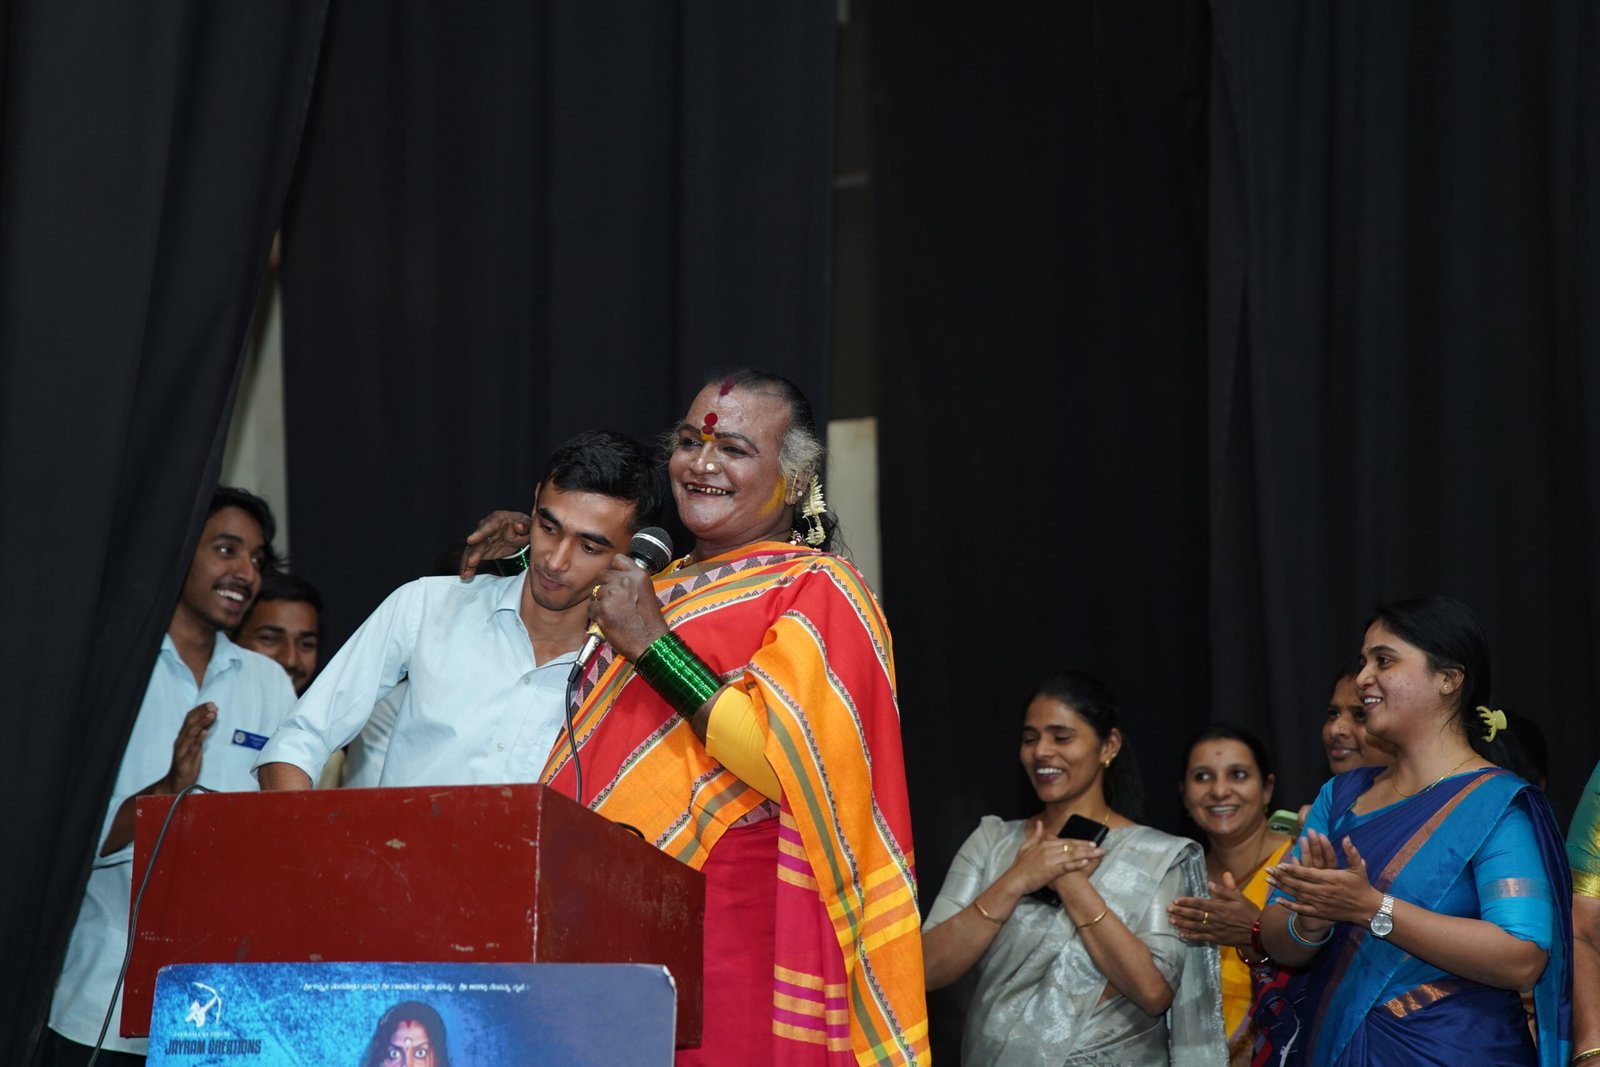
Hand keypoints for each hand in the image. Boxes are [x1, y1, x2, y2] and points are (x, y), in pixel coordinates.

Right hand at [161, 702, 215, 793]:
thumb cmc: (187, 763)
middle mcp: (180, 742)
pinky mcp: (184, 762)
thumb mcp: (196, 746)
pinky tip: (205, 733)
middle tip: (213, 707)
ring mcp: (181, 752)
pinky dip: (198, 740)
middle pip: (190, 723)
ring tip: (211, 715)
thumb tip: (210, 718)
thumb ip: (201, 733)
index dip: (199, 710)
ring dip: (201, 723)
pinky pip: (191, 750)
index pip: (189, 719)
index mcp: (182, 737)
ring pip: (190, 734)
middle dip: (202, 714)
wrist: (176, 783)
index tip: (211, 703)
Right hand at [459, 510, 531, 578]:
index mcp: (498, 519)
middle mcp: (485, 527)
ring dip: (467, 562)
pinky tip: (465, 574)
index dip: (479, 534)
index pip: (488, 526)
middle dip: (473, 553)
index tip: (470, 540)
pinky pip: (472, 557)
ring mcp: (481, 539)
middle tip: (470, 563)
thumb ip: (525, 526)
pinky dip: (468, 566)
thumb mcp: (527, 524)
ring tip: (465, 574)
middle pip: (478, 541)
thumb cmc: (522, 525)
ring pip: (472, 550)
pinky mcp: (480, 549)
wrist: (518, 531)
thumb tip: (519, 527)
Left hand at [590, 554, 669, 660]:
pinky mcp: (602, 608)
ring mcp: (612, 594)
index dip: (614, 570)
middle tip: (615, 602)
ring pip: (596, 592)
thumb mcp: (646, 593)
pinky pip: (591, 607)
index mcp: (638, 575)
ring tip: (614, 614)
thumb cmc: (649, 622)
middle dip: (606, 588)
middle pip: (603, 575)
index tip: (616, 579)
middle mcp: (625, 581)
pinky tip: (609, 621)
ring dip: (601, 602)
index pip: (618, 560)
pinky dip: (597, 615)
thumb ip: (632, 581)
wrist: (650, 642)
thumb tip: (615, 576)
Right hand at [1007, 820, 1103, 895]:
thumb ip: (1035, 835)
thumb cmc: (1020, 865)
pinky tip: (1086, 862)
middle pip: (1071, 846)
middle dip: (1087, 846)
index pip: (1065, 841)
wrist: (1015, 880)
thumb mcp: (1025, 847)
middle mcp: (1048, 849)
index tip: (1091, 843)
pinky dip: (1077, 863)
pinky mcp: (1051, 870)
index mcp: (1044, 843)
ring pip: (1072, 854)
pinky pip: (1067, 865)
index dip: (1079, 841)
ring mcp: (1050, 859)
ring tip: (1098, 854)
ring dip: (1087, 854)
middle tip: (1099, 847)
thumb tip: (1039, 823)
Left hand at [1170, 871, 1260, 946]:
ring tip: (1171, 921)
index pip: (1200, 903)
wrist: (1259, 931)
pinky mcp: (1217, 939)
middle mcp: (1215, 918)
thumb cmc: (1248, 912)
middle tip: (1168, 909)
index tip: (1175, 901)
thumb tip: (1210, 882)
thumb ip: (1225, 889)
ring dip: (1182, 923)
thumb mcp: (1239, 897)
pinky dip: (1191, 936)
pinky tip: (1182, 934)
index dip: (1186, 902)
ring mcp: (1215, 930)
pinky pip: (1202, 937)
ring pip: (1196, 926)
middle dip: (1180, 912)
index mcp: (1220, 907)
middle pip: (1195, 915)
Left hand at [1266, 831, 1382, 925]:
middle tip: (1268, 870)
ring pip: (1297, 895)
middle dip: (1282, 876)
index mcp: (1331, 879)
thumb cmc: (1362, 886)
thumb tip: (1347, 837)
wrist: (1368, 910)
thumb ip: (1351, 852)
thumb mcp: (1358, 868)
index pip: (1308, 873)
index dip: (1293, 869)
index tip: (1280, 864)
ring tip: (1268, 880)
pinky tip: (1278, 899)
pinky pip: (1302, 909)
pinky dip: (1289, 905)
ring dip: (1282, 887)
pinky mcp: (1320, 912)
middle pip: (1298, 884)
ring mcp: (1320, 903)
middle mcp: (1323, 891)